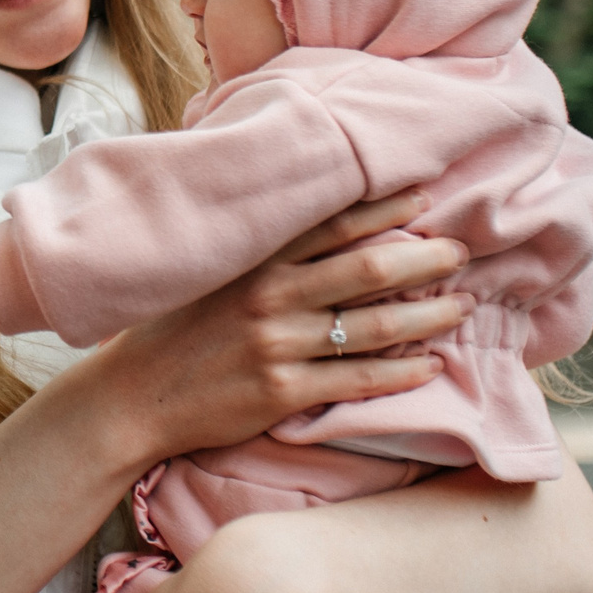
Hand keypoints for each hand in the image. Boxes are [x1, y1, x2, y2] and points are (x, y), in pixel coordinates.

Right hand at [81, 189, 476, 471]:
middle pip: (368, 267)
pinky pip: (358, 379)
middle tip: (461, 251)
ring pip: (373, 324)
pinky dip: (402, 371)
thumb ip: (253, 248)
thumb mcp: (205, 275)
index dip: (384, 205)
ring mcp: (276, 344)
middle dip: (424, 257)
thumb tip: (305, 216)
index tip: (425, 193)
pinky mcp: (282, 392)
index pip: (332, 221)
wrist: (130, 398)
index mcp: (252, 260)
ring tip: (462, 306)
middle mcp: (268, 296)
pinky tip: (431, 365)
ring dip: (428, 314)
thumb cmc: (169, 332)